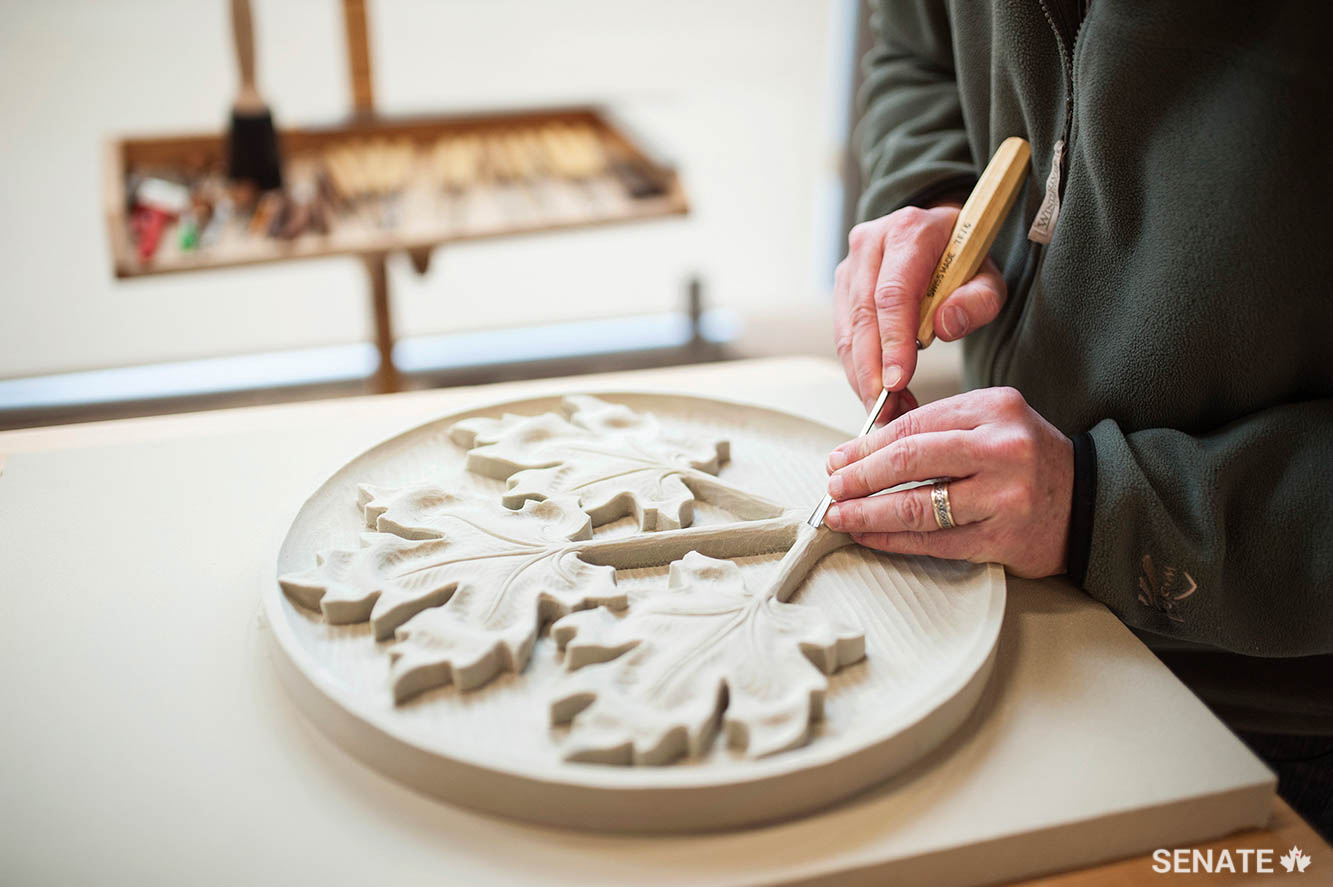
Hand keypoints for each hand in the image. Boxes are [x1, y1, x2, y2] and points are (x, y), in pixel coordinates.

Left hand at [822, 387, 1072, 578]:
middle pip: (910, 460)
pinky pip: (934, 542)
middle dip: (860, 476)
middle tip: (832, 487)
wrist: (1089, 502)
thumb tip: (861, 443)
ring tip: (840, 515)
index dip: (867, 445)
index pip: (914, 424)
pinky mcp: (1002, 537)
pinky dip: (893, 540)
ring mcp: (1005, 495)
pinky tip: (869, 536)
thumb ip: (935, 425)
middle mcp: (1002, 448)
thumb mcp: (990, 422)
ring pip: (918, 506)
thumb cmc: (1026, 459)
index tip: (838, 459)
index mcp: (995, 408)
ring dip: (868, 513)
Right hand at [833, 204, 1006, 411]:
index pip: (892, 294)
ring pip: (847, 331)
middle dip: (871, 371)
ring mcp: (851, 265)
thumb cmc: (963, 258)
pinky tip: (876, 393)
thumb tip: (945, 326)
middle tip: (886, 410)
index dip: (892, 342)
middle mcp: (871, 243)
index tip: (897, 381)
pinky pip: (844, 336)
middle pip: (863, 317)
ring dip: (862, 376)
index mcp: (909, 232)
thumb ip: (978, 301)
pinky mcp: (842, 287)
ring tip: (885, 410)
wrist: (939, 234)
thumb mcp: (988, 277)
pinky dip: (858, 369)